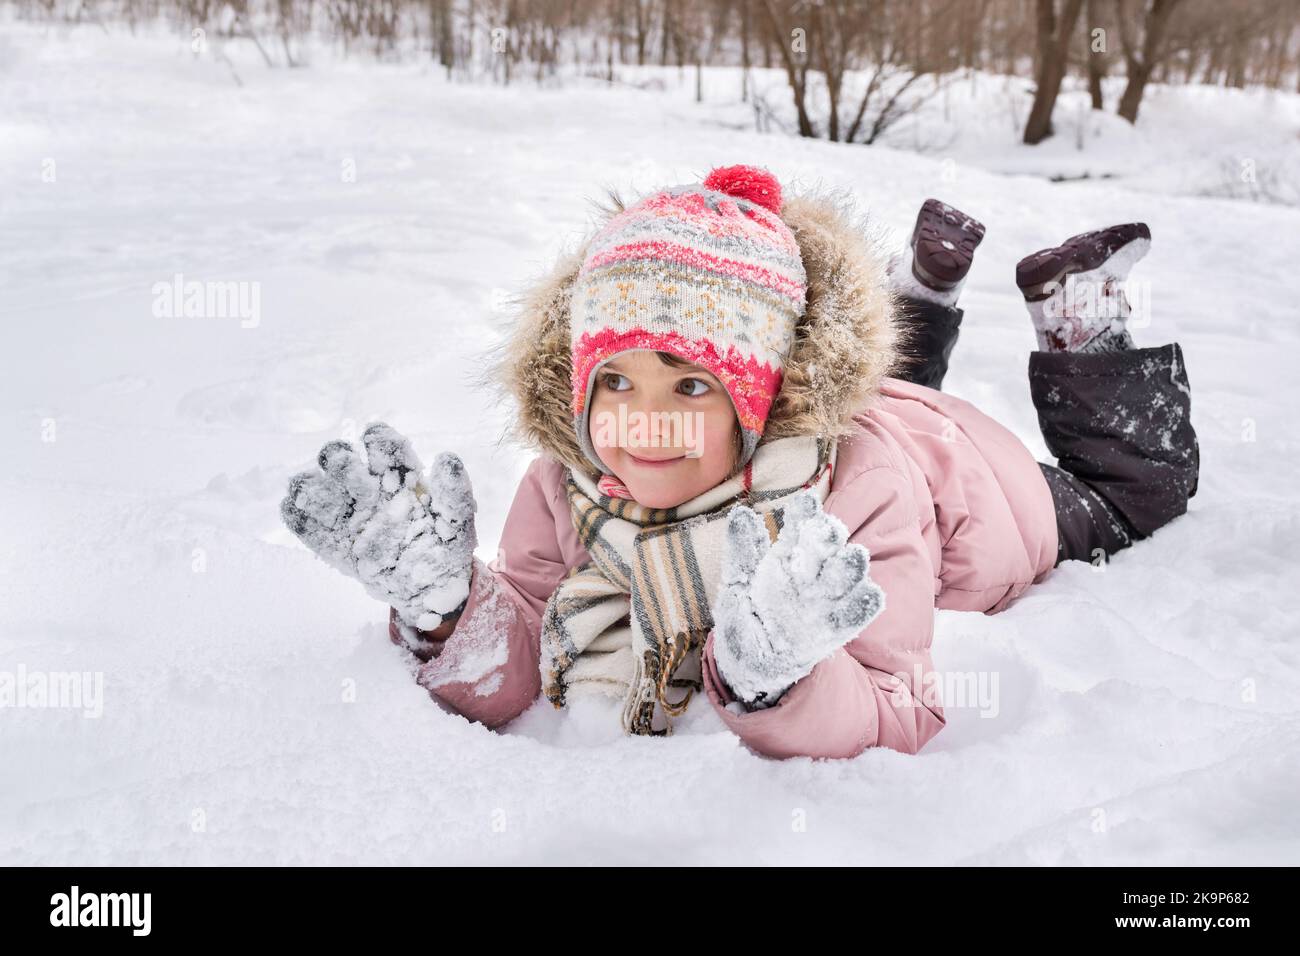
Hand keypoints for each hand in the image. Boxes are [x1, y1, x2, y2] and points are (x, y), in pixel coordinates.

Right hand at [280, 423, 477, 630]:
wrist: (435, 588)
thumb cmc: (447, 546)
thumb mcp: (458, 519)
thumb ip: (454, 490)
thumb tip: (446, 458)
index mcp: (399, 477)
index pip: (381, 445)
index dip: (377, 440)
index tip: (378, 445)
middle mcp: (368, 491)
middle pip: (340, 460)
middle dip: (338, 459)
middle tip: (346, 470)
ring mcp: (349, 518)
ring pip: (317, 489)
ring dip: (310, 485)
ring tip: (312, 490)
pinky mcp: (336, 547)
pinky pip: (308, 528)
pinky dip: (296, 516)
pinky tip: (293, 509)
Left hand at [711, 490, 884, 707]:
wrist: (745, 662)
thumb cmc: (742, 616)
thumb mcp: (736, 582)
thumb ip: (742, 550)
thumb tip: (741, 513)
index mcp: (788, 555)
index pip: (801, 526)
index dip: (804, 513)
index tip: (805, 501)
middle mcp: (810, 574)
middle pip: (827, 548)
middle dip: (829, 538)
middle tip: (827, 531)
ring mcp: (824, 600)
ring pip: (846, 577)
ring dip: (851, 567)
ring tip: (853, 557)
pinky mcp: (833, 630)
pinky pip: (855, 615)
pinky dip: (864, 605)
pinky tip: (870, 595)